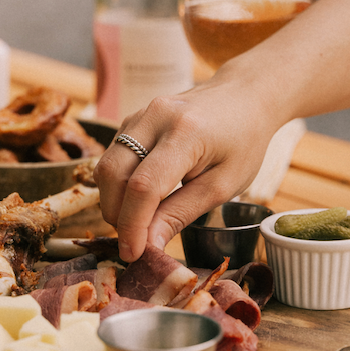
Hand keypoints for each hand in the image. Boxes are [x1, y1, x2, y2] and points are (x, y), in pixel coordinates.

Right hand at [94, 73, 280, 260]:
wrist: (244, 96)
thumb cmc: (243, 142)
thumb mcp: (223, 185)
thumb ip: (182, 213)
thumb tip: (148, 246)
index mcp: (186, 133)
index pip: (144, 186)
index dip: (132, 226)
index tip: (133, 254)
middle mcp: (155, 117)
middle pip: (114, 175)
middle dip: (117, 215)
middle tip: (136, 240)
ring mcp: (140, 114)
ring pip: (106, 166)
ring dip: (114, 201)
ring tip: (138, 221)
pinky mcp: (132, 119)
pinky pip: (113, 157)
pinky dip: (118, 185)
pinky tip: (139, 198)